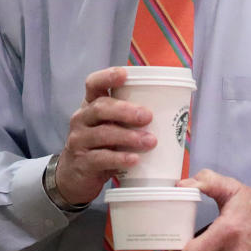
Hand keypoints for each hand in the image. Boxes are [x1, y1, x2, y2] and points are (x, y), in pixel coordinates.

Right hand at [54, 67, 156, 204]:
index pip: (94, 84)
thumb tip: (173, 110)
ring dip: (129, 137)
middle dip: (126, 110)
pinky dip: (120, 158)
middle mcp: (82, 119)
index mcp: (91, 104)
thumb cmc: (102, 145)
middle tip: (148, 116)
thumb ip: (130, 117)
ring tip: (150, 141)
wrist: (76, 176)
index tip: (124, 74)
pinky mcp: (82, 163)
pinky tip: (135, 159)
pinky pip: (101, 158)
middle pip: (101, 107)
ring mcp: (79, 141)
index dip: (107, 77)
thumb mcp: (112, 126)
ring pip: (103, 133)